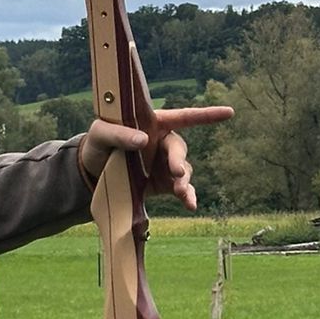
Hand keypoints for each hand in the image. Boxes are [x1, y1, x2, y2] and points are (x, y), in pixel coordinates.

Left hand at [78, 100, 233, 213]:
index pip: (183, 117)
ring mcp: (164, 164)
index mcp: (153, 123)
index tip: (229, 113)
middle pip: (179, 149)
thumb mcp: (100, 133)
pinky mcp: (162, 184)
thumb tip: (143, 140)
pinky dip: (187, 197)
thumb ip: (119, 134)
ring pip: (183, 171)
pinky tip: (191, 205)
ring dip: (183, 181)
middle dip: (179, 160)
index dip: (206, 115)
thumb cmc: (97, 144)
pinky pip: (180, 190)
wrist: (90, 172)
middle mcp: (163, 142)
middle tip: (175, 172)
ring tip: (181, 192)